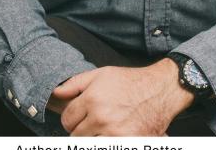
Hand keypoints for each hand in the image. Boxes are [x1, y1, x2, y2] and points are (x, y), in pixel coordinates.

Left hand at [52, 58, 194, 135]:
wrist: (159, 90)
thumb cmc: (130, 82)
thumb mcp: (101, 74)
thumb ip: (75, 83)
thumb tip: (56, 93)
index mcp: (92, 99)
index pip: (67, 120)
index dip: (71, 119)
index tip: (78, 117)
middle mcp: (102, 118)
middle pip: (76, 137)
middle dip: (81, 131)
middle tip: (92, 124)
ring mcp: (115, 134)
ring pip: (89, 145)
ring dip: (93, 140)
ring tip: (102, 130)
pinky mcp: (128, 144)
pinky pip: (106, 148)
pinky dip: (106, 142)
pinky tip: (111, 135)